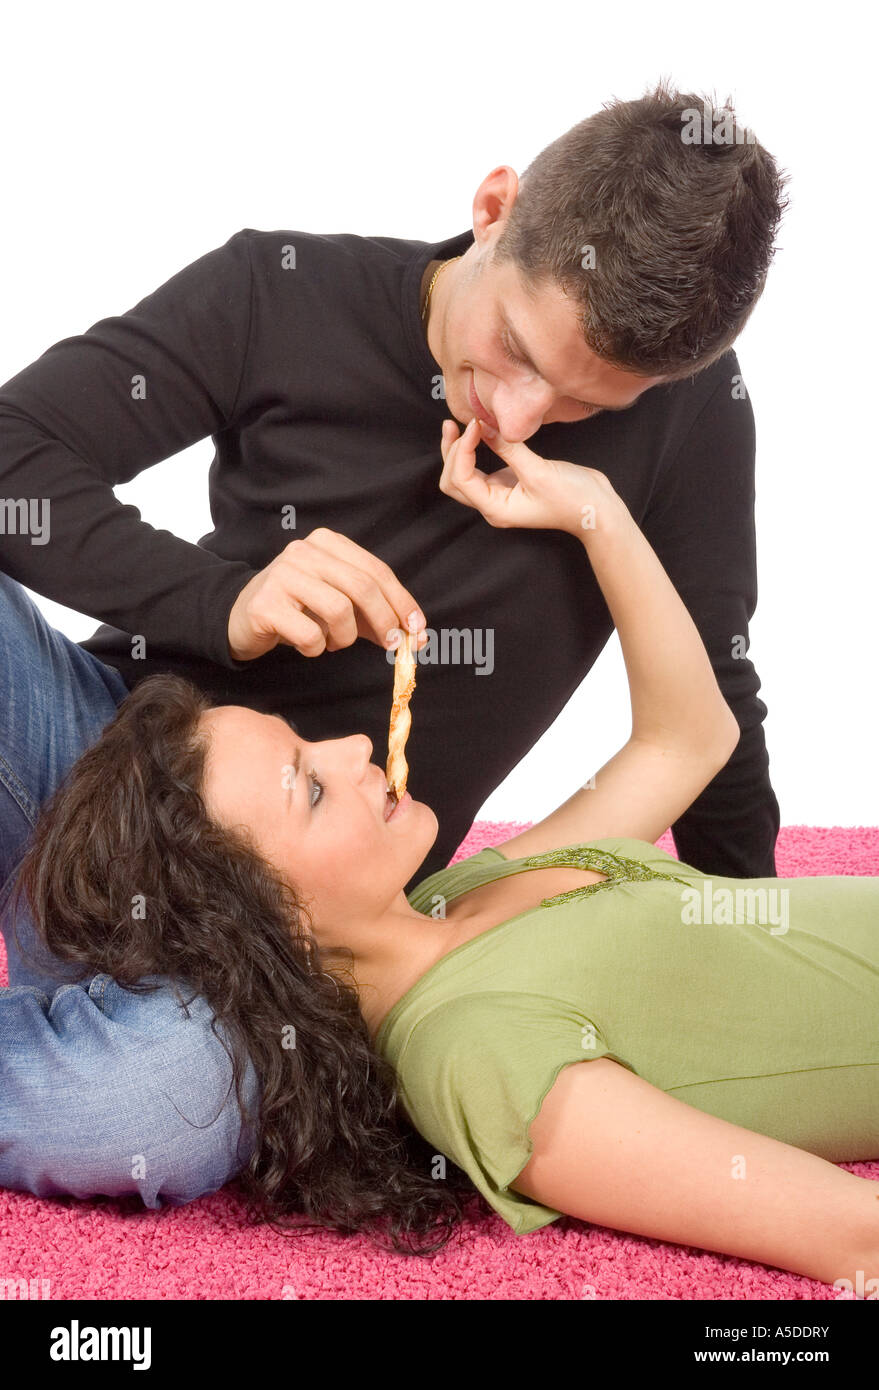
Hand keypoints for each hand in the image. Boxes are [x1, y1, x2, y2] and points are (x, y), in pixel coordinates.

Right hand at [227, 528, 426, 661]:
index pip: (377, 571)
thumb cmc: (300, 610)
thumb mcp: (341, 605)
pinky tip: (307, 645)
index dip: (402, 602)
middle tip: (392, 645)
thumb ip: (376, 616)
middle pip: (362, 587)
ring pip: (339, 610)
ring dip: (344, 637)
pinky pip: (309, 634)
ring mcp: (282, 575)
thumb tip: (416, 636)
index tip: (417, 629)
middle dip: (385, 620)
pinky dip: (316, 648)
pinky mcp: (265, 604)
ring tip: (333, 643)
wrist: (242, 617)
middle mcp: (304, 552)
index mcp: (328, 543)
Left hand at [438, 416, 623, 535]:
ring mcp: (498, 494)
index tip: (476, 424)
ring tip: (458, 425)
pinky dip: (472, 451)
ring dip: (456, 452)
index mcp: (496, 509)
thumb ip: (509, 448)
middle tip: (455, 423)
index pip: (461, 479)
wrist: (596, 508)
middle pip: (453, 481)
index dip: (462, 450)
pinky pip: (479, 468)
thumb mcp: (538, 471)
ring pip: (462, 475)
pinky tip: (478, 432)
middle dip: (450, 452)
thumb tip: (483, 426)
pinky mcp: (508, 482)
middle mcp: (492, 505)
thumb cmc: (572, 498)